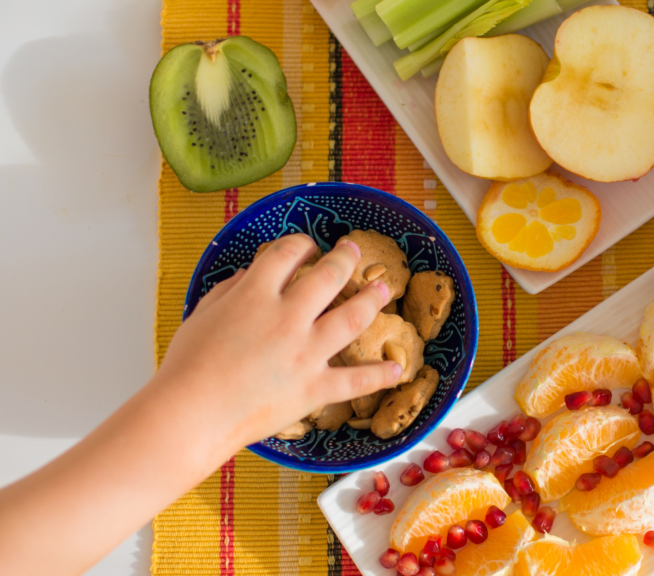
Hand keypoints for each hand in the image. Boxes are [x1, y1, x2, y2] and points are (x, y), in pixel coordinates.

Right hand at [153, 233, 400, 448]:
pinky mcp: (314, 389)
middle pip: (328, 277)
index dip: (301, 244)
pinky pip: (356, 381)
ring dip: (371, 300)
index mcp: (255, 295)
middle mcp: (287, 318)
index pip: (287, 254)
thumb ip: (229, 290)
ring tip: (383, 288)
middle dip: (345, 259)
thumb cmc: (186, 367)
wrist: (189, 415)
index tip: (308, 245)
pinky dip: (379, 375)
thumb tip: (249, 274)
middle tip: (354, 250)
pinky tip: (397, 368)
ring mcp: (305, 353)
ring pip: (351, 318)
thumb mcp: (201, 315)